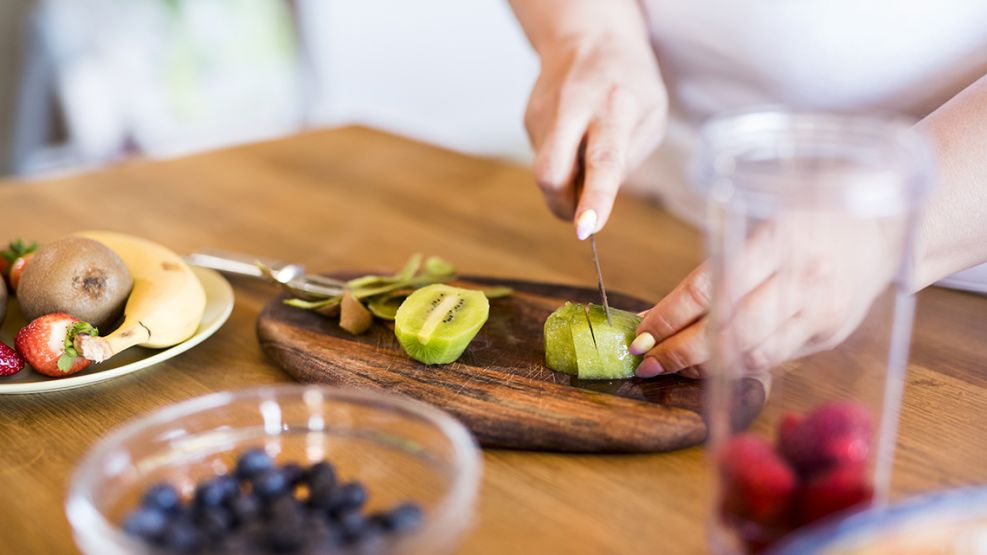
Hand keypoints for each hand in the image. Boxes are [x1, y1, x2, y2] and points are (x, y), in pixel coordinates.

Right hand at [524, 35, 666, 238]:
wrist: (586, 35)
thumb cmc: (628, 80)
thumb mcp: (652, 114)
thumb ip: (630, 158)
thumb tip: (596, 198)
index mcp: (614, 106)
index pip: (603, 160)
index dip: (595, 198)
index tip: (587, 227)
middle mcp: (572, 109)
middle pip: (550, 173)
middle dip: (561, 205)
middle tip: (579, 215)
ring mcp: (544, 114)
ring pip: (544, 172)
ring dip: (566, 182)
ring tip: (585, 154)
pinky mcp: (528, 120)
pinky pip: (544, 159)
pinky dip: (561, 164)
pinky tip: (573, 139)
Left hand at [629, 215, 902, 377]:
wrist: (879, 230)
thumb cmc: (806, 223)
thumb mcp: (762, 224)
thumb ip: (721, 266)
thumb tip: (663, 312)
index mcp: (774, 239)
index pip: (709, 287)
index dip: (669, 317)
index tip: (640, 335)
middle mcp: (799, 276)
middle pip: (727, 329)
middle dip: (679, 351)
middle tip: (647, 362)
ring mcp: (819, 308)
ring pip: (751, 351)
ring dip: (705, 367)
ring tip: (674, 367)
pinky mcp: (829, 333)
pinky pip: (775, 358)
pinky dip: (738, 366)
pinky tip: (713, 367)